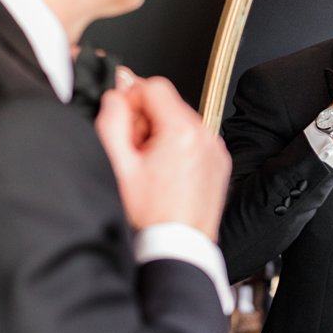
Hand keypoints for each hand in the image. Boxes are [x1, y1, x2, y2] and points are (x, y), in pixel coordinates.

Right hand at [96, 77, 230, 238]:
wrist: (178, 246)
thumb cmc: (150, 216)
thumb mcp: (118, 164)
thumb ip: (112, 120)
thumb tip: (115, 96)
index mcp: (183, 132)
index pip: (155, 86)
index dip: (131, 99)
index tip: (123, 121)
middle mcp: (206, 137)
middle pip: (169, 104)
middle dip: (145, 120)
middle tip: (134, 151)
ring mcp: (216, 150)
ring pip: (181, 122)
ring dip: (160, 135)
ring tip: (149, 166)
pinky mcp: (219, 163)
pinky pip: (194, 140)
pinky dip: (178, 148)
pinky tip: (164, 173)